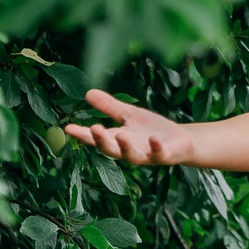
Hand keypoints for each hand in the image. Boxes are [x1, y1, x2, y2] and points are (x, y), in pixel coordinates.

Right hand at [63, 89, 199, 164]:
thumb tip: (87, 93)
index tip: (68, 128)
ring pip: (132, 155)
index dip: (82, 134)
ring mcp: (146, 154)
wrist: (180, 141)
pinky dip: (155, 147)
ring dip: (125, 147)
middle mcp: (129, 150)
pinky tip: (153, 139)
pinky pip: (158, 153)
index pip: (96, 138)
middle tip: (93, 129)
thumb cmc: (151, 129)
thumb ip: (109, 107)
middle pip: (110, 149)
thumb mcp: (129, 115)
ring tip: (120, 135)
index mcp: (118, 140)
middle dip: (101, 141)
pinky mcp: (164, 155)